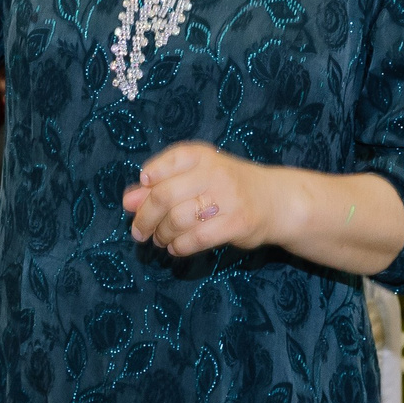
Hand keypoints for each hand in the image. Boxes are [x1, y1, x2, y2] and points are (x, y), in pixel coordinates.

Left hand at [123, 143, 291, 257]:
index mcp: (202, 155)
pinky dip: (179, 247)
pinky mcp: (236, 223)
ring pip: (178, 220)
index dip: (146, 183)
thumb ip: (162, 185)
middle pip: (164, 196)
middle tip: (138, 231)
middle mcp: (214, 172)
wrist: (275, 200)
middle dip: (145, 217)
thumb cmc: (228, 186)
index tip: (137, 199)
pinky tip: (176, 247)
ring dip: (162, 234)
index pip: (164, 164)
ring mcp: (227, 198)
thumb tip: (127, 201)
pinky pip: (196, 239)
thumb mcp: (197, 176)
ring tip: (160, 239)